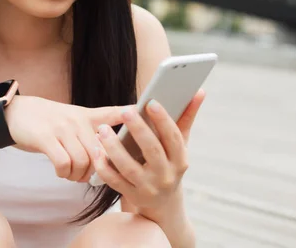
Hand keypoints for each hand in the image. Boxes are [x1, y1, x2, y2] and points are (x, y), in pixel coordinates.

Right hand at [5, 95, 128, 181]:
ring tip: (72, 174)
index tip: (148, 113)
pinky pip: (64, 163)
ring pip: (83, 161)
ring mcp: (61, 128)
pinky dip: (64, 173)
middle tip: (87, 175)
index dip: (132, 113)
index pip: (114, 112)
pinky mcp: (45, 138)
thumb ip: (89, 131)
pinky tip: (60, 171)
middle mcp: (76, 120)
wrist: (14, 113)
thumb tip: (105, 155)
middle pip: (100, 152)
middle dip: (96, 170)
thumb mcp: (70, 117)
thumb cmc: (45, 121)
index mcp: (86, 115)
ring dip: (78, 175)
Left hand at [92, 89, 205, 209]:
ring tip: (102, 129)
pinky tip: (96, 150)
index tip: (151, 102)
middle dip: (138, 130)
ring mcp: (147, 188)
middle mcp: (166, 176)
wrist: (163, 205)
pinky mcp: (131, 195)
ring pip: (128, 167)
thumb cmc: (169, 164)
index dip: (163, 120)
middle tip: (125, 111)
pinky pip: (113, 180)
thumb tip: (199, 90)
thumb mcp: (179, 146)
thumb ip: (186, 118)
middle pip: (152, 151)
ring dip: (114, 147)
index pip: (173, 138)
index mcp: (180, 160)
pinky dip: (103, 166)